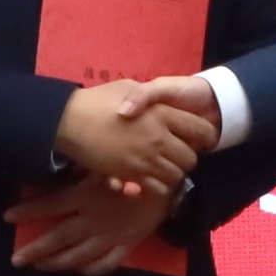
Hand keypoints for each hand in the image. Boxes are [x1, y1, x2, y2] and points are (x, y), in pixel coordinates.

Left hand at [7, 171, 177, 275]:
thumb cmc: (133, 164)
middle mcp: (93, 220)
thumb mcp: (103, 160)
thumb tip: (51, 164)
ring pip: (77, 256)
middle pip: (58, 238)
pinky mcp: (126, 245)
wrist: (171, 181)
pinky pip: (105, 264)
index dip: (26, 212)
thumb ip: (78, 166)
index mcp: (85, 196)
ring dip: (56, 263)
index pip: (49, 206)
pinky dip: (89, 270)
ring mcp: (110, 236)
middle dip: (34, 250)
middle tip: (16, 260)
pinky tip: (78, 270)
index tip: (7, 217)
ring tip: (39, 268)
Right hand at [55, 79, 213, 193]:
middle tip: (180, 153)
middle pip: (190, 157)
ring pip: (176, 175)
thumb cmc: (99, 99)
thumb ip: (151, 96)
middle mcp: (158, 138)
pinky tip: (152, 177)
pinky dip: (158, 186)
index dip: (205, 135)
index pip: (200, 129)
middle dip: (188, 157)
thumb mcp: (130, 86)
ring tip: (166, 165)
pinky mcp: (131, 175)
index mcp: (162, 114)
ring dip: (174, 172)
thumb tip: (166, 107)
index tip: (200, 138)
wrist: (69, 120)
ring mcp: (145, 159)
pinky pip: (157, 188)